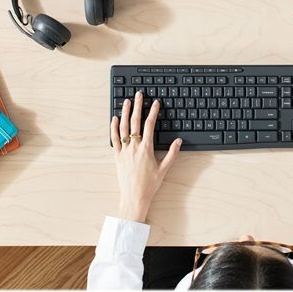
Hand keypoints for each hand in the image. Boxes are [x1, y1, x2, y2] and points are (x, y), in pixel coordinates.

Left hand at [111, 91, 182, 222]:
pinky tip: (114, 119)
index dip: (153, 112)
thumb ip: (172, 154)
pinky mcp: (117, 156)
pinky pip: (114, 139)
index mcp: (146, 149)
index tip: (155, 103)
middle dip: (137, 106)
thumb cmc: (149, 185)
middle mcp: (134, 147)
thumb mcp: (164, 169)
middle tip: (139, 95)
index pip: (150, 125)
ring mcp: (124, 151)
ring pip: (123, 127)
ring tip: (126, 101)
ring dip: (125, 113)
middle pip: (135, 122)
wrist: (134, 197)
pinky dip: (114, 128)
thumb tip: (178, 141)